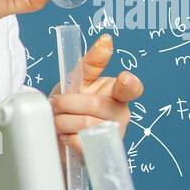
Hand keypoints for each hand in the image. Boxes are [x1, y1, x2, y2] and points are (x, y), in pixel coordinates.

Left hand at [49, 33, 143, 154]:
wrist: (60, 132)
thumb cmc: (74, 105)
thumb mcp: (80, 79)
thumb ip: (93, 61)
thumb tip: (106, 39)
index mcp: (117, 94)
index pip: (131, 88)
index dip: (129, 83)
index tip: (124, 77)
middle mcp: (120, 114)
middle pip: (94, 105)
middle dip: (67, 103)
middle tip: (57, 103)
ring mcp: (112, 134)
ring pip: (85, 123)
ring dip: (63, 120)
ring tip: (59, 119)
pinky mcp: (100, 150)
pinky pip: (81, 142)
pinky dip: (66, 137)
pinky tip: (66, 134)